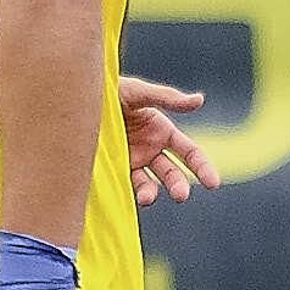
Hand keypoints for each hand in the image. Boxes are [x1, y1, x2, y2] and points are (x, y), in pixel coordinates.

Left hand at [118, 75, 222, 208]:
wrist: (76, 102)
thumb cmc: (110, 91)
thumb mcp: (138, 92)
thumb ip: (167, 98)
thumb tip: (200, 100)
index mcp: (162, 130)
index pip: (190, 153)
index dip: (203, 167)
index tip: (213, 183)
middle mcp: (150, 149)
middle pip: (173, 173)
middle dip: (179, 185)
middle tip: (181, 196)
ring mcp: (132, 161)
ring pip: (150, 183)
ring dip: (152, 193)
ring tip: (148, 198)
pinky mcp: (114, 169)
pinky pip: (127, 184)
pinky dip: (132, 192)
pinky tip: (134, 196)